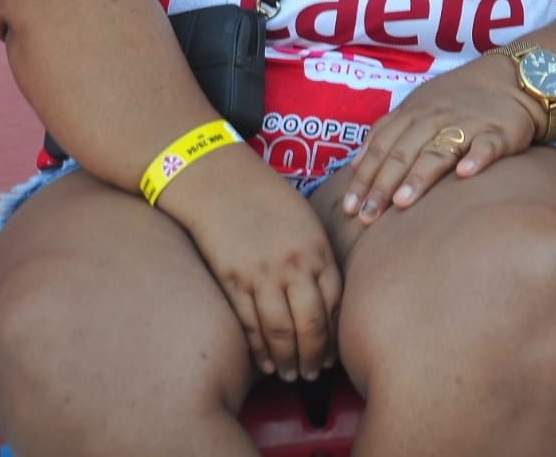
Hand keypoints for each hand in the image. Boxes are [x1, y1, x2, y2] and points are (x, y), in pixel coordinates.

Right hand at [160, 143, 341, 380]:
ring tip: (289, 374)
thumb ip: (318, 256)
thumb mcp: (305, 220)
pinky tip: (264, 362)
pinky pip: (249, 324)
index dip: (334, 335)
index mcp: (317, 248)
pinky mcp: (233, 281)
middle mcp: (293, 264)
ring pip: (280, 332)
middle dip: (313, 356)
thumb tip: (326, 298)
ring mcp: (262, 275)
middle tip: (313, 372)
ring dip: (286, 360)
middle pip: (311, 325)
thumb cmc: (266, 198)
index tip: (333, 353)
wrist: (220, 182)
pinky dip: (258, 349)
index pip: (335, 304)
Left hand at [342, 55, 539, 223]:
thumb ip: (388, 131)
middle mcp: (436, 117)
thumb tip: (356, 164)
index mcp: (414, 113)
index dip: (364, 176)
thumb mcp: (418, 106)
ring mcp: (468, 124)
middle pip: (404, 152)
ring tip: (403, 202)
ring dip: (420, 175)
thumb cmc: (460, 98)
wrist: (512, 78)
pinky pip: (487, 145)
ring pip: (439, 149)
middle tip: (366, 216)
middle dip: (382, 185)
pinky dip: (476, 158)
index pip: (382, 146)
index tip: (348, 207)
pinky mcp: (500, 131)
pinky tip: (466, 174)